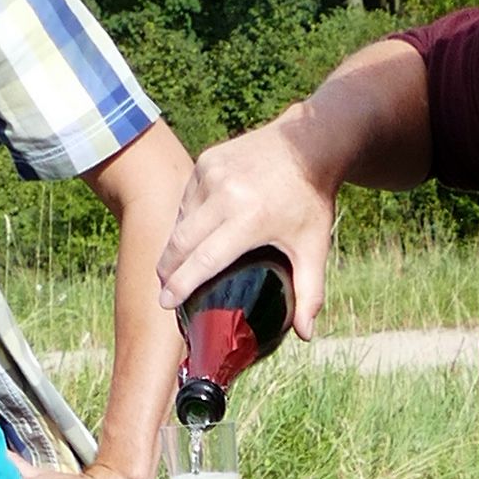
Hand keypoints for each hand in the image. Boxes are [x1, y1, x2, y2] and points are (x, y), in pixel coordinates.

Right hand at [160, 109, 339, 334]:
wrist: (306, 144)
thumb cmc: (310, 200)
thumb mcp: (315, 247)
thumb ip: (310, 293)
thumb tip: (305, 334)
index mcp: (250, 218)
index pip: (205, 259)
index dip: (181, 283)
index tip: (165, 302)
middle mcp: (225, 193)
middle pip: (182, 241)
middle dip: (168, 269)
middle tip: (164, 291)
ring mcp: (211, 173)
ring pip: (181, 219)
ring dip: (177, 244)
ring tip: (177, 266)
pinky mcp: (205, 161)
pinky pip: (187, 197)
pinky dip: (187, 217)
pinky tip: (192, 233)